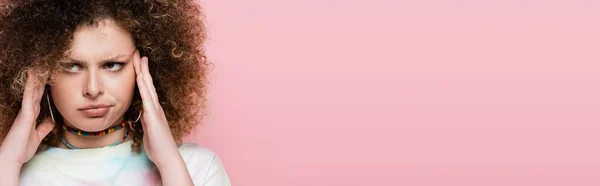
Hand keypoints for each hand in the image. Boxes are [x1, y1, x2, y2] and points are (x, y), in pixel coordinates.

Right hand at [0, 69, 54, 165]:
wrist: (10, 159)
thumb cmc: (21, 150)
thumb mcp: (37, 137)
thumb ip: (44, 128)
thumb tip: (51, 121)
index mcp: (30, 116)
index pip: (38, 98)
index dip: (42, 87)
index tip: (46, 75)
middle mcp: (27, 111)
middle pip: (34, 91)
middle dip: (39, 79)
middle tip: (42, 65)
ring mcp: (25, 113)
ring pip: (31, 91)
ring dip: (34, 78)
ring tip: (37, 65)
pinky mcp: (25, 116)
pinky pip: (28, 98)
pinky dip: (30, 87)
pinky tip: (33, 77)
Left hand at [132, 50, 180, 167]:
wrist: (167, 156)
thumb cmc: (157, 145)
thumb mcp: (147, 130)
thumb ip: (144, 121)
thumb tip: (140, 116)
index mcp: (153, 109)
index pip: (146, 87)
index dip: (142, 74)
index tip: (137, 61)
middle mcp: (155, 106)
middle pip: (147, 83)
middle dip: (142, 67)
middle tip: (138, 52)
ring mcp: (155, 110)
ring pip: (148, 87)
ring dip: (143, 72)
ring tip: (139, 58)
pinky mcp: (153, 117)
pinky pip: (147, 98)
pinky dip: (144, 87)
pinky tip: (140, 78)